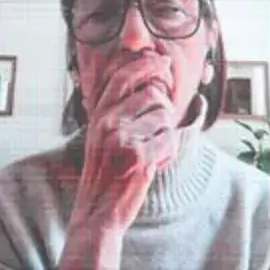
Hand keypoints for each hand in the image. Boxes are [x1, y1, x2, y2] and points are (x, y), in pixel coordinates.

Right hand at [58, 59, 184, 269]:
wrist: (98, 207)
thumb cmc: (107, 172)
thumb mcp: (104, 136)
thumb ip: (120, 112)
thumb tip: (151, 86)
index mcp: (99, 115)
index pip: (123, 77)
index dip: (146, 64)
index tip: (163, 61)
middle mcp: (108, 122)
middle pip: (153, 96)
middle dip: (164, 110)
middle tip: (157, 129)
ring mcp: (123, 138)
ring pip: (165, 119)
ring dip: (165, 135)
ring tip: (150, 152)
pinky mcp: (139, 156)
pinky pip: (171, 141)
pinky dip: (168, 153)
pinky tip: (153, 164)